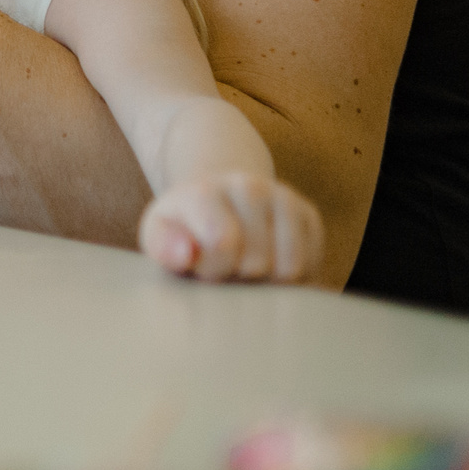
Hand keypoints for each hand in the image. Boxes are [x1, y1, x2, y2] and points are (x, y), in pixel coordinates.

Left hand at [139, 173, 323, 283]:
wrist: (218, 197)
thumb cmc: (185, 226)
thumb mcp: (159, 234)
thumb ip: (164, 247)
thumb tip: (188, 254)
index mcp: (204, 192)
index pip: (223, 244)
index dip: (213, 270)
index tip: (200, 264)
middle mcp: (248, 187)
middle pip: (257, 264)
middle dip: (238, 277)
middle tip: (223, 265)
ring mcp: (283, 198)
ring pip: (289, 269)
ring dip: (266, 282)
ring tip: (244, 265)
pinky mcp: (308, 214)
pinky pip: (309, 267)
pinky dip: (289, 279)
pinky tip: (267, 264)